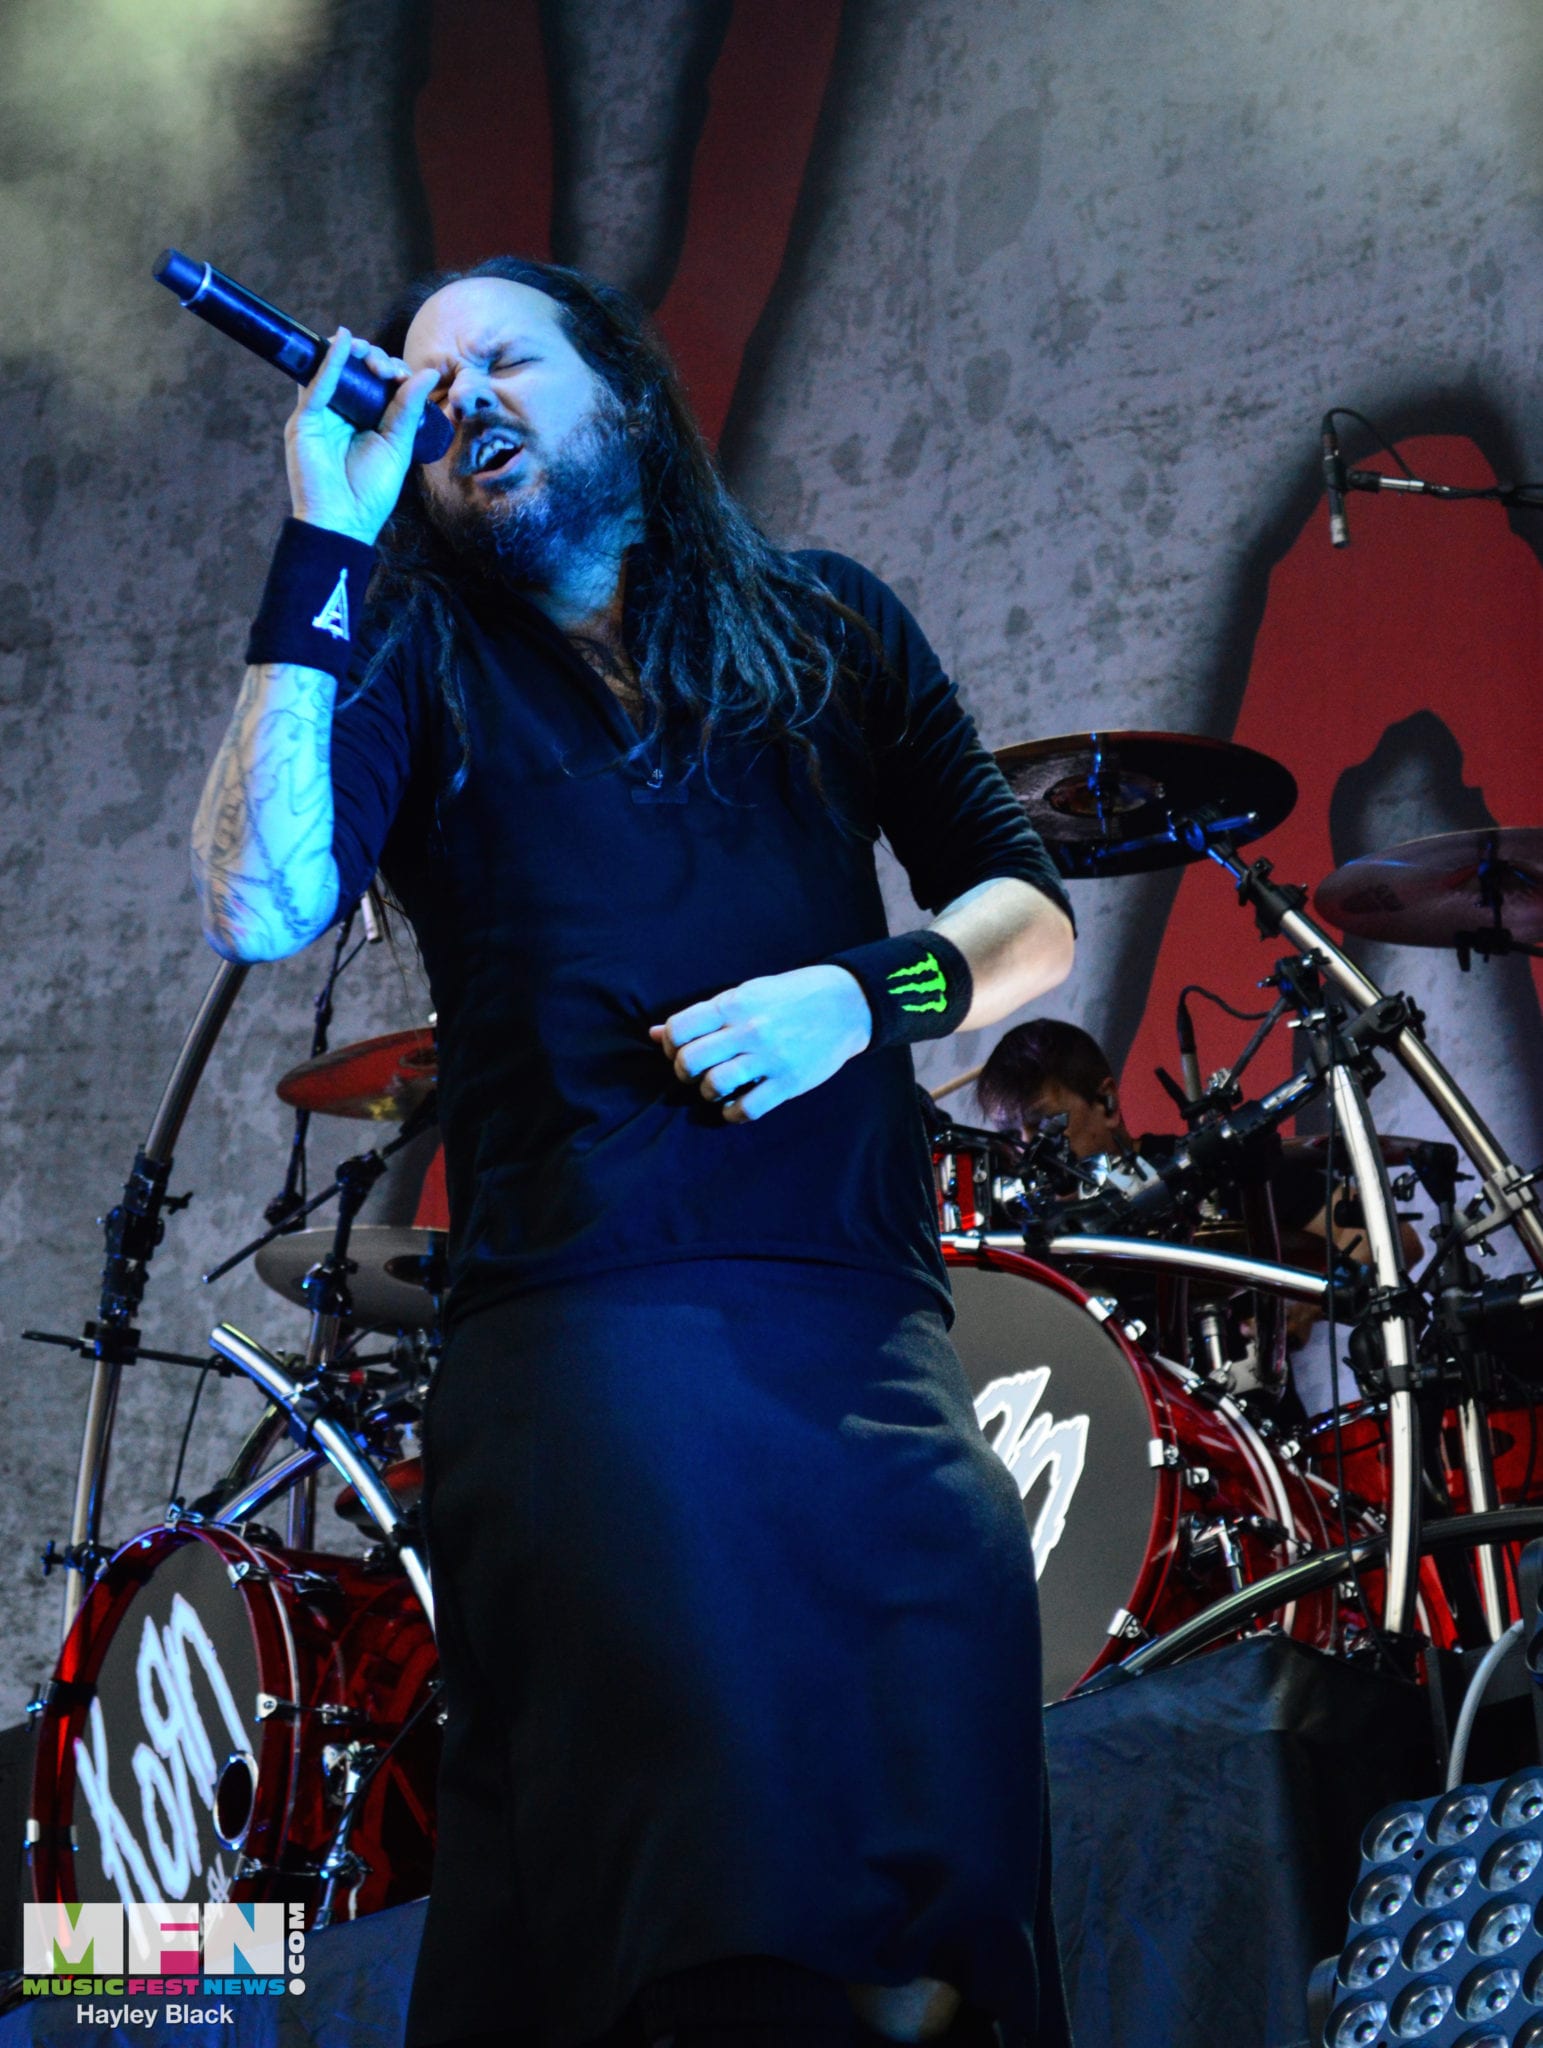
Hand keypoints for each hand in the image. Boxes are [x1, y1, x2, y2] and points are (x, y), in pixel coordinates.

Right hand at [283, 328, 439, 545]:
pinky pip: (316, 384)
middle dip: (375, 360)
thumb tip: (427, 374)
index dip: (393, 371)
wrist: (343, 520)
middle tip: (387, 370)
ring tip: (368, 352)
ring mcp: (323, 414)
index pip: (381, 383)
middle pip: (359, 371)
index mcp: (370, 420)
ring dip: (353, 352)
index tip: (403, 376)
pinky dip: (330, 361)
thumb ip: (409, 409)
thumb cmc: (371, 492)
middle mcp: (345, 413)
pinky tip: (344, 341)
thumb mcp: (397, 446)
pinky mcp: (305, 420)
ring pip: (335, 370)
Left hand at [651, 965, 872, 1123]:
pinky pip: (747, 1109)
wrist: (846, 1004)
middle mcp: (748, 1031)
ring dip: (707, 1091)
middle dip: (684, 1071)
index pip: (680, 1028)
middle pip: (690, 1061)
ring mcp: (769, 1058)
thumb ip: (703, 1015)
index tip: (679, 1049)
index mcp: (734, 1004)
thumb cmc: (789, 996)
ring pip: (715, 1085)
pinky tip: (734, 1105)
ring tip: (716, 1087)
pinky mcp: (789, 1082)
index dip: (670, 1044)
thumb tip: (655, 1034)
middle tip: (695, 1072)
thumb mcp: (745, 994)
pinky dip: (732, 1113)